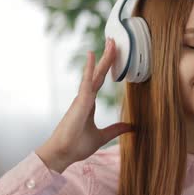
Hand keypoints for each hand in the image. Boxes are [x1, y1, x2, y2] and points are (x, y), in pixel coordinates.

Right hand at [36, 38, 133, 172]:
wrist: (63, 154)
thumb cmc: (77, 146)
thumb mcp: (102, 136)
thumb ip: (115, 129)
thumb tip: (131, 127)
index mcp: (89, 103)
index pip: (100, 80)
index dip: (107, 67)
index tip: (113, 53)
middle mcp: (85, 97)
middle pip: (98, 73)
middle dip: (106, 57)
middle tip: (113, 40)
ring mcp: (82, 98)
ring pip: (94, 74)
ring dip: (102, 58)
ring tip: (110, 42)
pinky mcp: (80, 102)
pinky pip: (87, 82)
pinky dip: (90, 69)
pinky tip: (92, 56)